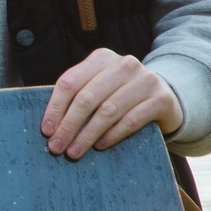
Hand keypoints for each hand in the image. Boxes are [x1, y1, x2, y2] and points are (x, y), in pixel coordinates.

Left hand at [41, 49, 180, 159]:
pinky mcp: (161, 99)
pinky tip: (100, 146)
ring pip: (108, 110)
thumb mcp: (99, 87)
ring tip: (75, 151)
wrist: (165, 97)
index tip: (46, 131)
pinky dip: (112, 135)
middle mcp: (124, 65)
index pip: (70, 82)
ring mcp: (145, 80)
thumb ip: (78, 96)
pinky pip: (131, 120)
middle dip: (69, 125)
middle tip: (57, 146)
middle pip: (87, 98)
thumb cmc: (121, 95)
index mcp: (102, 58)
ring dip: (87, 134)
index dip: (55, 108)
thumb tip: (50, 127)